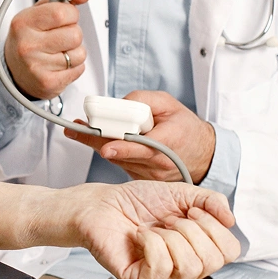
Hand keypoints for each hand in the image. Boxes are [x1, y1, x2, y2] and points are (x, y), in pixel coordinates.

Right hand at [4, 0, 95, 99]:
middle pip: (75, 35)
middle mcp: (27, 44)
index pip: (61, 12)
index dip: (71, 14)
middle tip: (60, 36)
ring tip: (58, 51)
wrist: (13, 71)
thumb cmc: (29, 38)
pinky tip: (58, 64)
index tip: (64, 17)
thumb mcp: (41, 13)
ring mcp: (36, 66)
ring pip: (79, 53)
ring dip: (74, 51)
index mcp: (23, 22)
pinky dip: (73, 67)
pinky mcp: (48, 83)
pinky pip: (78, 69)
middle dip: (73, 34)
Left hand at [64, 90, 215, 181]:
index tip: (104, 145)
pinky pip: (120, 164)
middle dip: (96, 140)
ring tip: (85, 129)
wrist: (201, 153)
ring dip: (100, 144)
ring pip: (116, 159)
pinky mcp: (141, 179)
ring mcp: (149, 175)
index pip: (141, 147)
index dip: (121, 146)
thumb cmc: (184, 126)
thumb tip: (117, 105)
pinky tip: (108, 139)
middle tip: (76, 129)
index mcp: (168, 143)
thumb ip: (142, 100)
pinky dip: (112, 151)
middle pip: (120, 153)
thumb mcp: (168, 103)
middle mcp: (158, 163)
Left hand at [68, 180, 239, 278]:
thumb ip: (210, 201)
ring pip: (188, 266)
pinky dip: (150, 243)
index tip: (189, 211)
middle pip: (212, 261)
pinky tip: (139, 236)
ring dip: (169, 236)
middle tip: (167, 220)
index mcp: (198, 253)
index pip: (230, 252)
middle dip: (190, 230)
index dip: (213, 226)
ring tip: (152, 228)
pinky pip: (160, 268)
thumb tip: (231, 220)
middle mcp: (184, 272)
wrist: (102, 204)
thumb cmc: (139, 202)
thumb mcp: (182, 193)